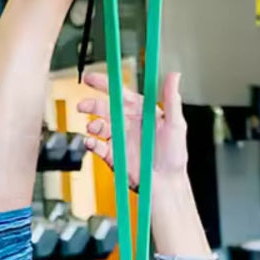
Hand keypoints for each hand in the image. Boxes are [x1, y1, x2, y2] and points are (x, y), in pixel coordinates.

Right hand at [78, 71, 187, 186]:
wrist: (166, 184)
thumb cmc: (174, 157)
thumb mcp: (176, 125)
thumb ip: (171, 99)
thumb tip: (174, 75)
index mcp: (141, 113)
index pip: (121, 94)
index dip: (106, 85)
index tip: (91, 79)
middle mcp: (128, 124)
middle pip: (105, 108)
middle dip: (92, 105)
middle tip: (83, 105)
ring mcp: (120, 140)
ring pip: (99, 126)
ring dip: (92, 124)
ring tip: (93, 128)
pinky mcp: (113, 156)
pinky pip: (97, 146)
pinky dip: (91, 143)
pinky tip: (91, 142)